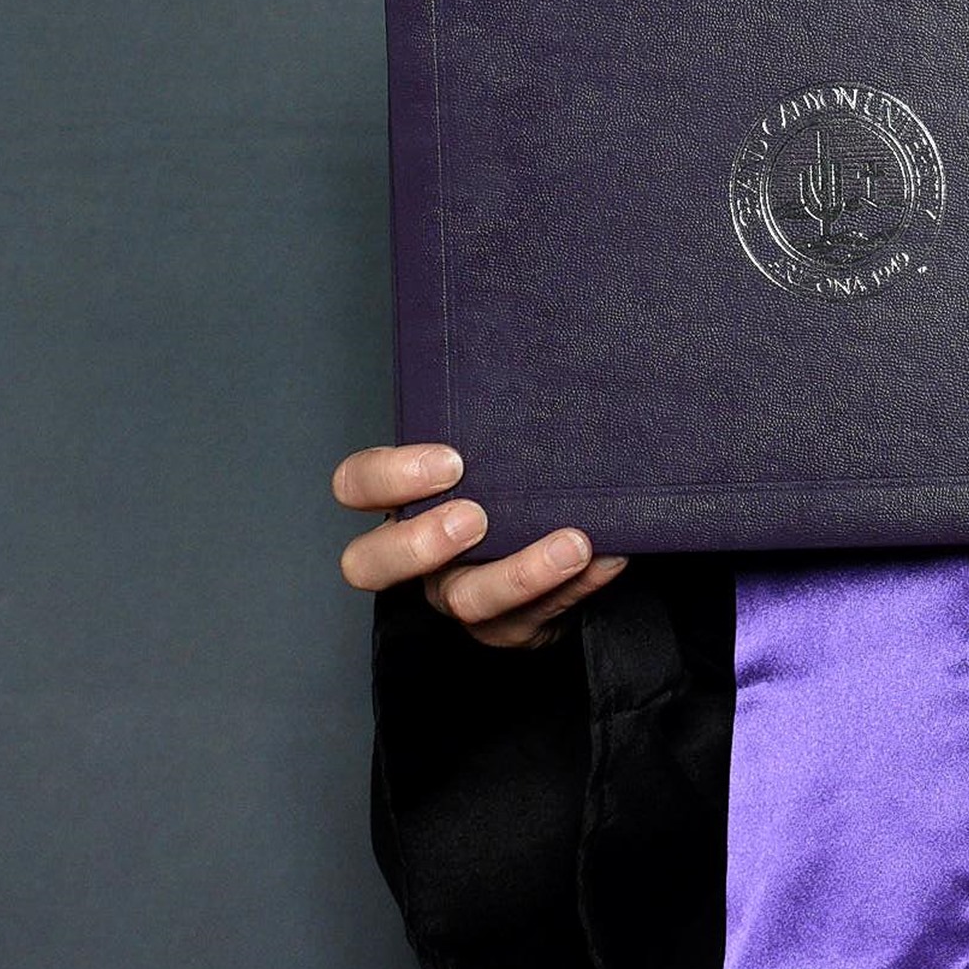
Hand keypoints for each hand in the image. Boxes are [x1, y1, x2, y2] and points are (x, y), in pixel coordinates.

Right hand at [331, 442, 625, 646]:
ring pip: (466, 601)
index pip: (359, 484)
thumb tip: (541, 341)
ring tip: (573, 545)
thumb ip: (499, 416)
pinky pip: (535, 618)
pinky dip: (577, 587)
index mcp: (406, 498)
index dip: (389, 478)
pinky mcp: (508, 626)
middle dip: (420, 543)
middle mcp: (419, 553)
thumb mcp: (501, 444)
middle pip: (371, 564)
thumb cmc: (521, 476)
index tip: (450, 461)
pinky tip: (609, 557)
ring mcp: (458, 594)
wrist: (569, 538)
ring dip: (521, 571)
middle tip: (475, 517)